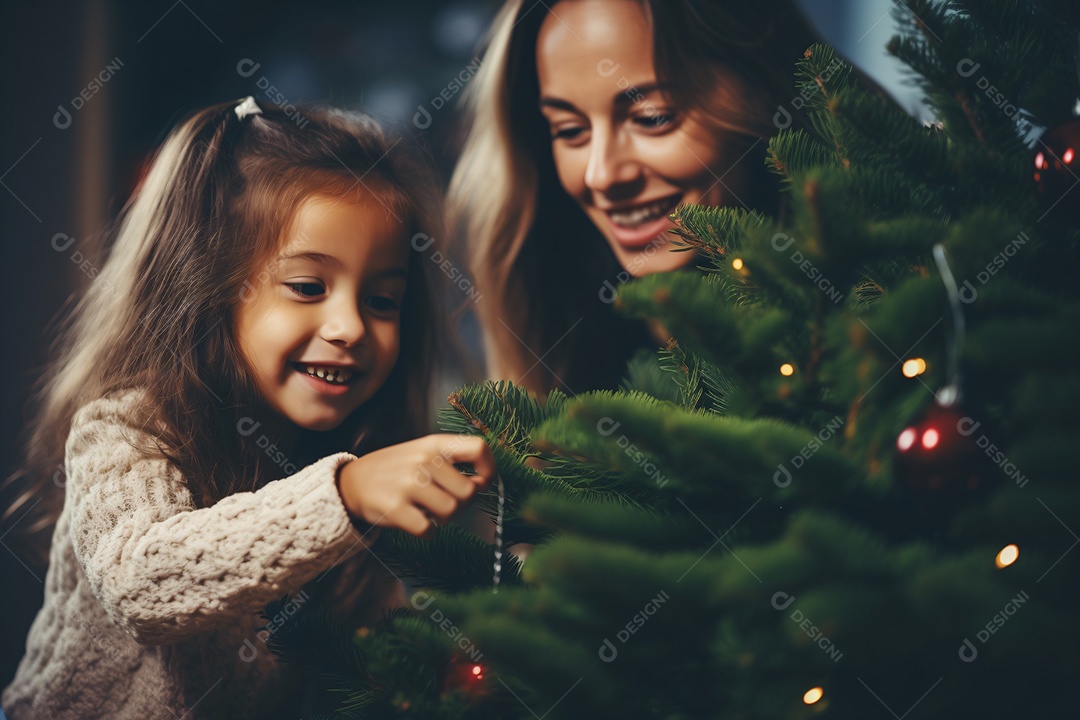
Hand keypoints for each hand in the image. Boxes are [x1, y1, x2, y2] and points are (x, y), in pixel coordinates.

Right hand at [336, 434, 494, 537]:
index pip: (479, 448)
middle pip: (469, 492)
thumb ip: (453, 463)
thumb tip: (483, 483)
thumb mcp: (423, 453)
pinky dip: (426, 532)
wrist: (351, 482)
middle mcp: (424, 460)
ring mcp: (409, 483)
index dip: (489, 469)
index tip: (482, 482)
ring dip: (443, 518)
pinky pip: (428, 530)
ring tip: (427, 511)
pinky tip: (415, 521)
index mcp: (434, 444)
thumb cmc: (396, 470)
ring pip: (451, 512)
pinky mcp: (395, 508)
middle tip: (444, 502)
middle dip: (461, 504)